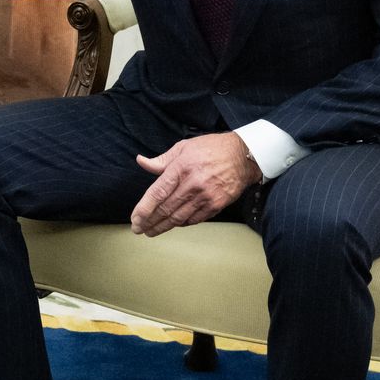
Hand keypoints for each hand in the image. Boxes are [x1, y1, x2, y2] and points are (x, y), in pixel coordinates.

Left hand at [129, 132, 259, 235]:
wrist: (244, 156)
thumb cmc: (212, 149)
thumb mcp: (184, 147)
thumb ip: (162, 160)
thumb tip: (141, 161)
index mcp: (181, 168)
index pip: (157, 193)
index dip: (144, 209)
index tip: (135, 219)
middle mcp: (192, 184)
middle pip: (166, 209)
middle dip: (149, 221)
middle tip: (138, 229)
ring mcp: (205, 197)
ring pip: (179, 217)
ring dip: (163, 227)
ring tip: (151, 231)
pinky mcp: (216, 205)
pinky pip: (194, 219)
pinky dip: (181, 223)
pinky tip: (173, 225)